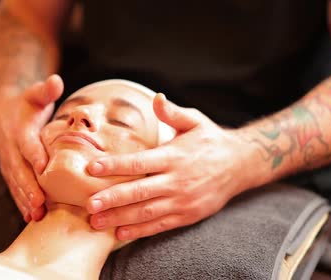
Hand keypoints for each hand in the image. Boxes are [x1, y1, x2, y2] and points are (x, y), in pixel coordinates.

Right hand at [0, 74, 63, 221]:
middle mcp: (12, 149)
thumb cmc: (26, 104)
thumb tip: (56, 80)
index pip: (27, 144)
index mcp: (20, 131)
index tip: (43, 168)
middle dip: (29, 188)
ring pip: (16, 183)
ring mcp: (9, 163)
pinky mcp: (10, 172)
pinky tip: (31, 217)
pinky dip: (22, 203)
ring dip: (24, 200)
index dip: (34, 155)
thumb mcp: (35, 94)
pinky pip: (15, 189)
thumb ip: (46, 89)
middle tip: (40, 203)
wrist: (2, 112)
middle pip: (20, 170)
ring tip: (36, 215)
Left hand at [85, 94, 256, 239]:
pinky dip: (140, 230)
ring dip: (120, 218)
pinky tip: (120, 232)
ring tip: (96, 222)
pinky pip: (160, 225)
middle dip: (112, 198)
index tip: (92, 168)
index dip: (115, 165)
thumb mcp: (195, 121)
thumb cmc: (211, 140)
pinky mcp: (187, 215)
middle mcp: (177, 180)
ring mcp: (183, 200)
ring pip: (146, 212)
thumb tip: (157, 98)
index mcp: (175, 156)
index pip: (139, 162)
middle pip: (139, 192)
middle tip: (88, 204)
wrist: (241, 165)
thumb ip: (173, 112)